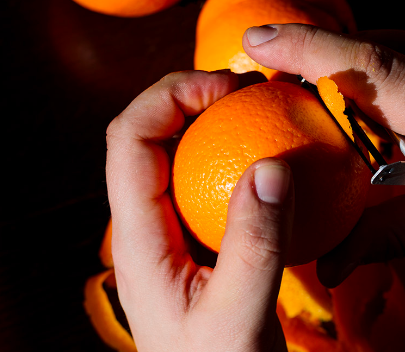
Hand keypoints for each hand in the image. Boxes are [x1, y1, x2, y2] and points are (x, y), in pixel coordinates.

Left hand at [105, 70, 292, 351]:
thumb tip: (273, 163)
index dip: (171, 95)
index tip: (229, 88)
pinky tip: (275, 162)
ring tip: (261, 111)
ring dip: (212, 124)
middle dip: (192, 96)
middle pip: (147, 136)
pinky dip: (233, 157)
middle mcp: (144, 230)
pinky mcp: (195, 243)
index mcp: (138, 241)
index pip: (129, 140)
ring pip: (176, 156)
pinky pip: (205, 183)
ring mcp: (168, 235)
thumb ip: (257, 244)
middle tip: (250, 90)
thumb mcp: (241, 315)